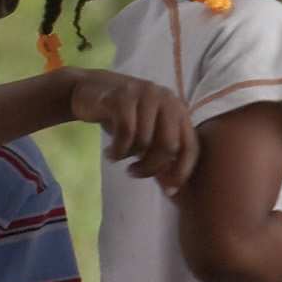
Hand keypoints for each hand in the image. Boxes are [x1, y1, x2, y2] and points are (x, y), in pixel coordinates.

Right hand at [67, 69, 198, 193]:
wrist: (90, 91)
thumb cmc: (122, 116)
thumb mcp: (146, 132)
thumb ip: (160, 152)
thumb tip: (172, 187)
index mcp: (179, 111)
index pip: (191, 146)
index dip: (182, 171)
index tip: (168, 190)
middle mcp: (168, 100)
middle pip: (169, 146)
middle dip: (150, 167)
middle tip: (133, 172)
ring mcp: (146, 96)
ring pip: (145, 141)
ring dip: (127, 156)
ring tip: (116, 156)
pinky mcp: (123, 97)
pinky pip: (125, 132)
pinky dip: (116, 149)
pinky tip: (109, 152)